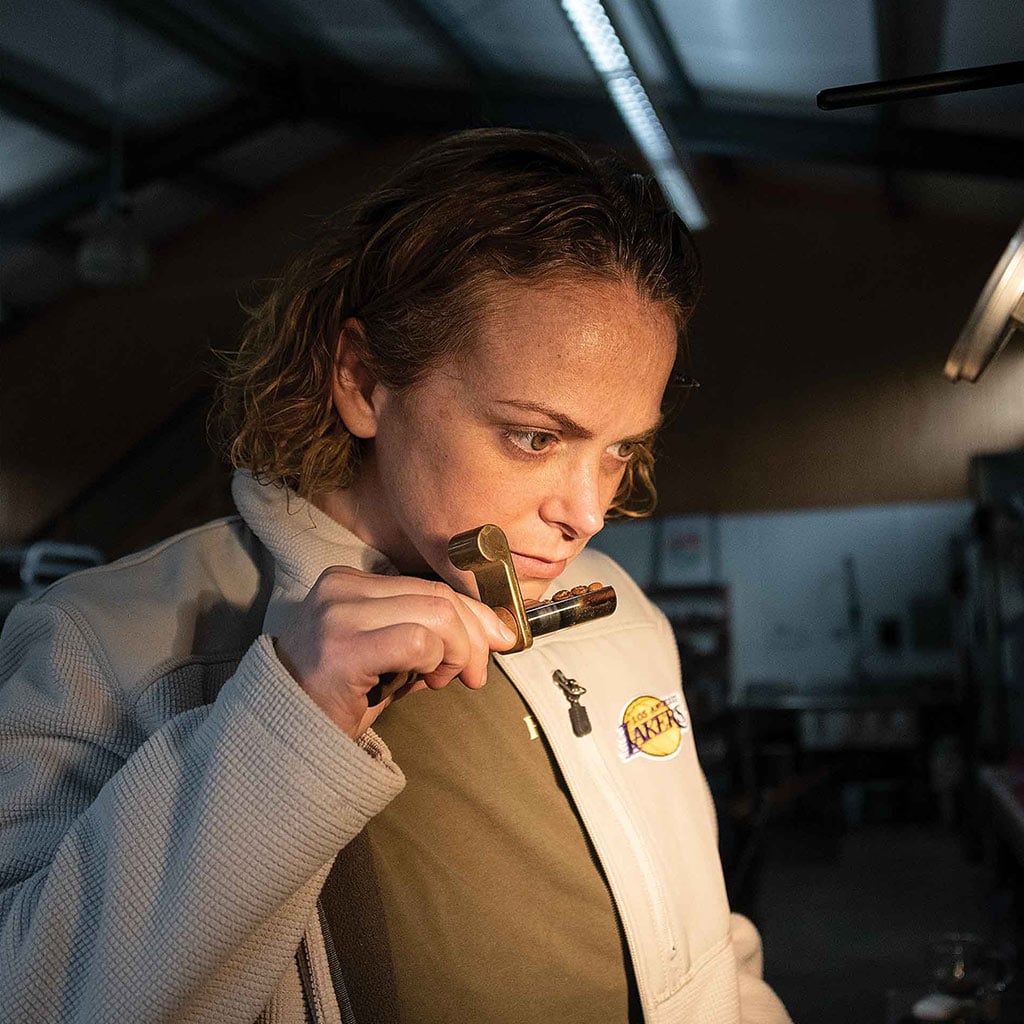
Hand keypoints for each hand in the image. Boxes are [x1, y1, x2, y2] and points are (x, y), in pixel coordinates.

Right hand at [274, 566, 517, 737]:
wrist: (283, 737)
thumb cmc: (338, 697)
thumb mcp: (387, 655)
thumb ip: (430, 636)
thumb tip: (490, 632)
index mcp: (350, 582)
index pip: (430, 586)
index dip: (474, 614)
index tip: (498, 640)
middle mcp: (341, 589)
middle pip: (439, 597)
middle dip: (475, 637)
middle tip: (476, 675)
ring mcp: (339, 616)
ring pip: (436, 616)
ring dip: (457, 654)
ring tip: (441, 681)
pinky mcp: (343, 649)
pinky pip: (418, 642)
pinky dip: (435, 662)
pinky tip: (424, 683)